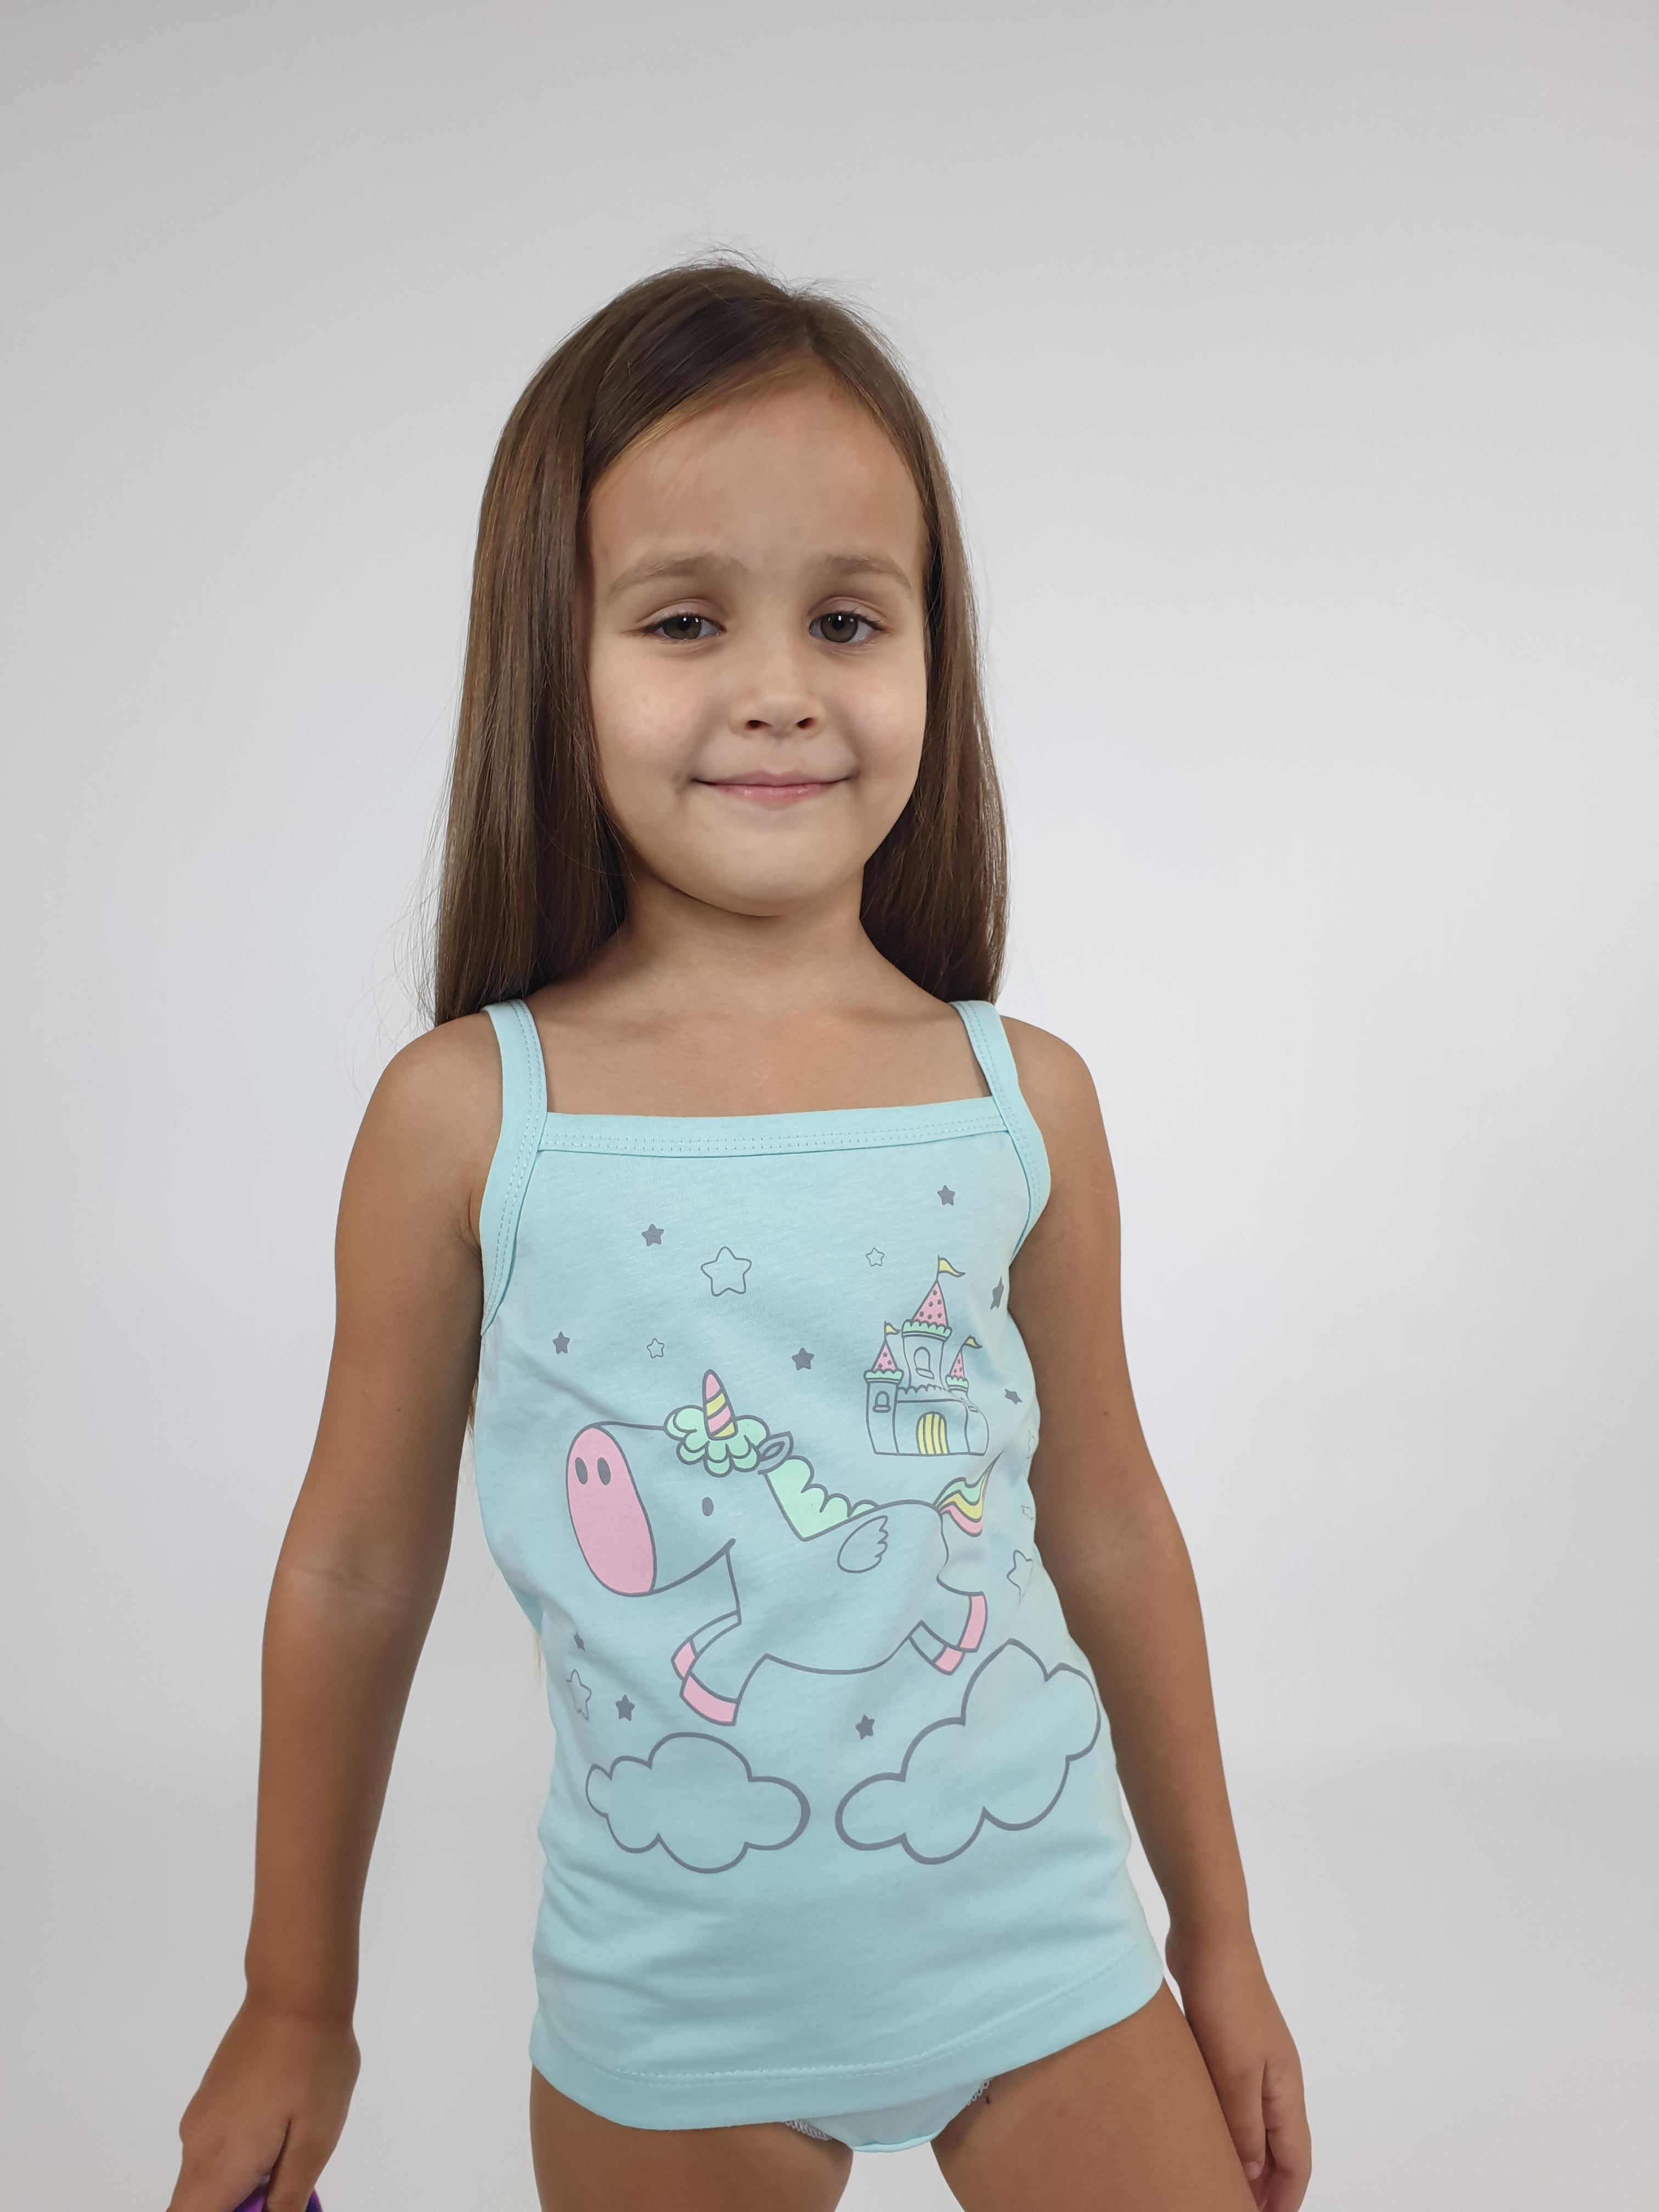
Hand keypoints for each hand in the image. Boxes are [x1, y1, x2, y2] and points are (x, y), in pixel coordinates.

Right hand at [165, 1997, 358, 2211]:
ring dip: (241, 2187)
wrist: (296, 1992)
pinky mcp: (210, 2099)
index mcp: (218, 2165)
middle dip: (237, 2208)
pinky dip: (239, 2161)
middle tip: (280, 2188)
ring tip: (289, 2158)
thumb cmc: (312, 2066)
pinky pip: (214, 2151)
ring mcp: (199, 2119)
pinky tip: (282, 2133)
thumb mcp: (315, 2141)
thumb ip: (285, 2198)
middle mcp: (195, 2146)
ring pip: (205, 2181)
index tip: (259, 2207)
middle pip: (194, 2205)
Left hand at [1165, 1927, 1310, 2211]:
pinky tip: (1201, 2127)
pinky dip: (1225, 2122)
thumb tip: (1249, 2174)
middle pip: (1278, 2147)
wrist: (1210, 1939)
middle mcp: (1276, 2079)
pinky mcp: (1227, 2043)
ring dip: (1243, 2155)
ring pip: (1255, 2123)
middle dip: (1264, 2185)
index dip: (1284, 2198)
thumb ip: (1244, 2129)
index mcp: (1286, 2091)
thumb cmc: (1227, 2002)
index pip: (1297, 2161)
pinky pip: (1233, 2096)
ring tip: (1215, 2178)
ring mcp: (1253, 2059)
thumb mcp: (1235, 2076)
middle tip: (1233, 2206)